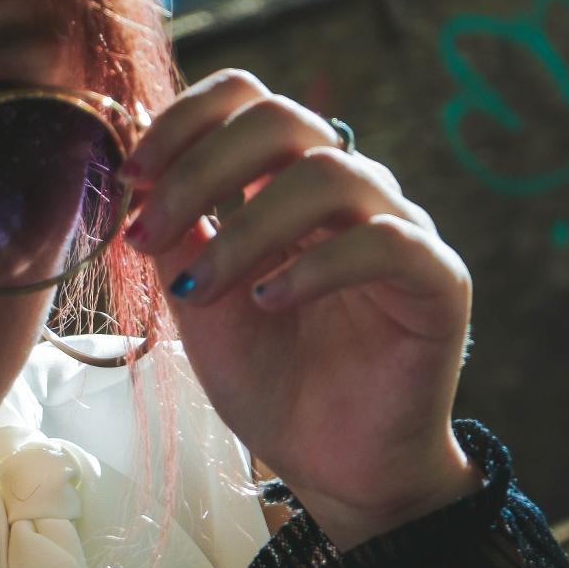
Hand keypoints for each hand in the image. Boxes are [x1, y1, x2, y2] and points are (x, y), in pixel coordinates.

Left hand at [119, 70, 479, 550]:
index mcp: (287, 183)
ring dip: (245, 229)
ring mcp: (398, 227)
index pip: (247, 99)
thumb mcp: (199, 300)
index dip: (185, 120)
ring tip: (200, 291)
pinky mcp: (438, 280)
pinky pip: (386, 242)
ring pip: (329, 173)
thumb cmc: (270, 380)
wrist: (332, 467)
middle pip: (283, 117)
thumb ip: (176, 230)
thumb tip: (134, 163)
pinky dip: (316, 266)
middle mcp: (348, 190)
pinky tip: (268, 301)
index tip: (130, 175)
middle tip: (148, 233)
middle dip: (200, 168)